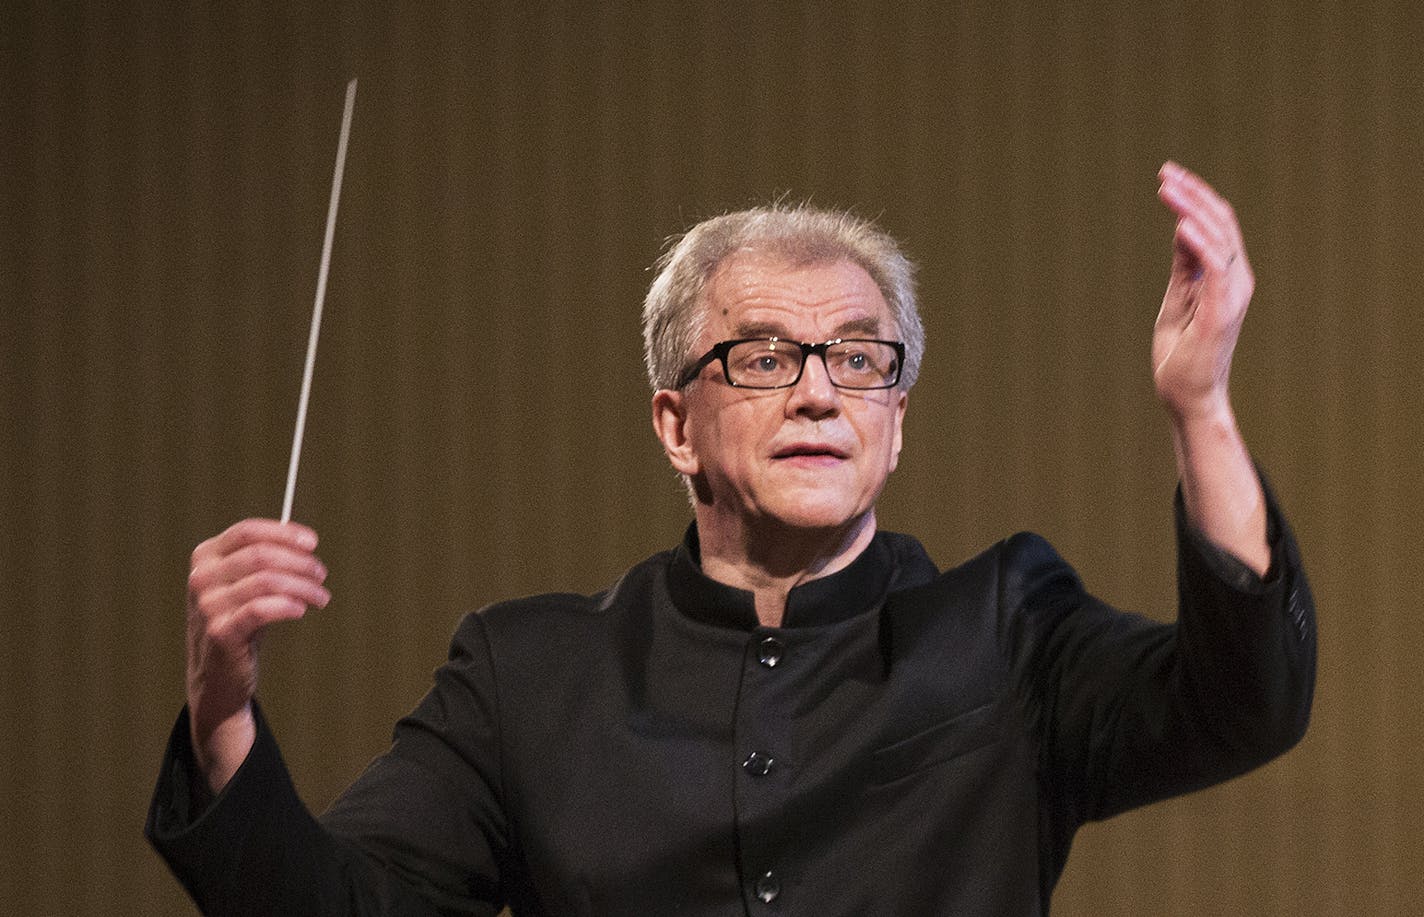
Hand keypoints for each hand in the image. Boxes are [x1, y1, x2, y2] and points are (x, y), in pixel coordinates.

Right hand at [185, 519, 329, 789]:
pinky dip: (288, 605)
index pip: (247, 532)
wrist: (218, 676)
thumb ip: (266, 559)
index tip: (312, 543)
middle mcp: (201, 578)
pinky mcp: (220, 632)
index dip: (284, 533)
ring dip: (303, 586)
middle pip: (261, 555)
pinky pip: (262, 609)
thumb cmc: (239, 621)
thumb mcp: (243, 584)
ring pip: (267, 581)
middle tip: (321, 575)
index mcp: (204, 557)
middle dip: (300, 563)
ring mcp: (207, 606)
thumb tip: (305, 543)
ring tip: (321, 597)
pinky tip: (302, 610)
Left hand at [1152, 161, 1254, 421]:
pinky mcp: (1222, 312)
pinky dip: (1198, 242)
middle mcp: (1237, 280)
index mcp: (1227, 276)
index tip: (1168, 176)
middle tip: (1164, 172)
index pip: (1219, 223)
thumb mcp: (1178, 297)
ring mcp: (1232, 295)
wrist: (1188, 397)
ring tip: (1166, 188)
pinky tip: (1179, 224)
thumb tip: (1181, 226)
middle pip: (1222, 222)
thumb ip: (1183, 265)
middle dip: (1193, 193)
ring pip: (1219, 237)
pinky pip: (1215, 267)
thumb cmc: (1183, 353)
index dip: (1196, 196)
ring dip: (1191, 208)